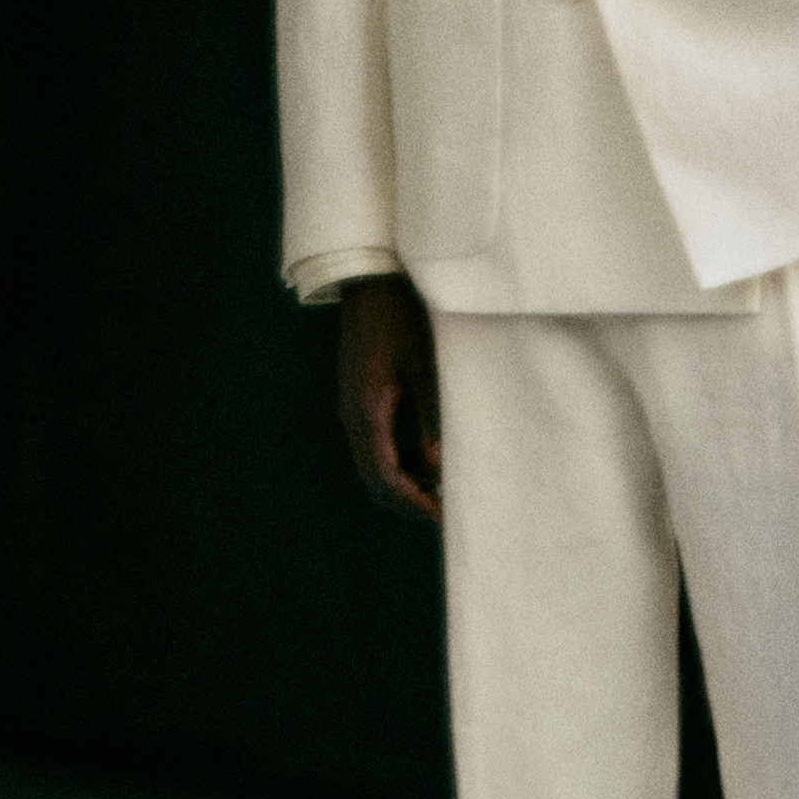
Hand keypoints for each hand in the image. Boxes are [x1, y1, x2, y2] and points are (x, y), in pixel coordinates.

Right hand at [337, 272, 441, 524]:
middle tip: (445, 514)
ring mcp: (353, 406)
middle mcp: (353, 415)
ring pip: (373, 463)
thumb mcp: (426, 368)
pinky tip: (426, 461)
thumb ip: (431, 420)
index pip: (385, 478)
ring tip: (440, 493)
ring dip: (403, 483)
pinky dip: (398, 462)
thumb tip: (439, 470)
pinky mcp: (359, 396)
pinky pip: (375, 443)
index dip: (414, 503)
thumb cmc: (402, 317)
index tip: (443, 518)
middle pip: (375, 478)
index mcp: (367, 412)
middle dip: (408, 500)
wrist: (371, 280)